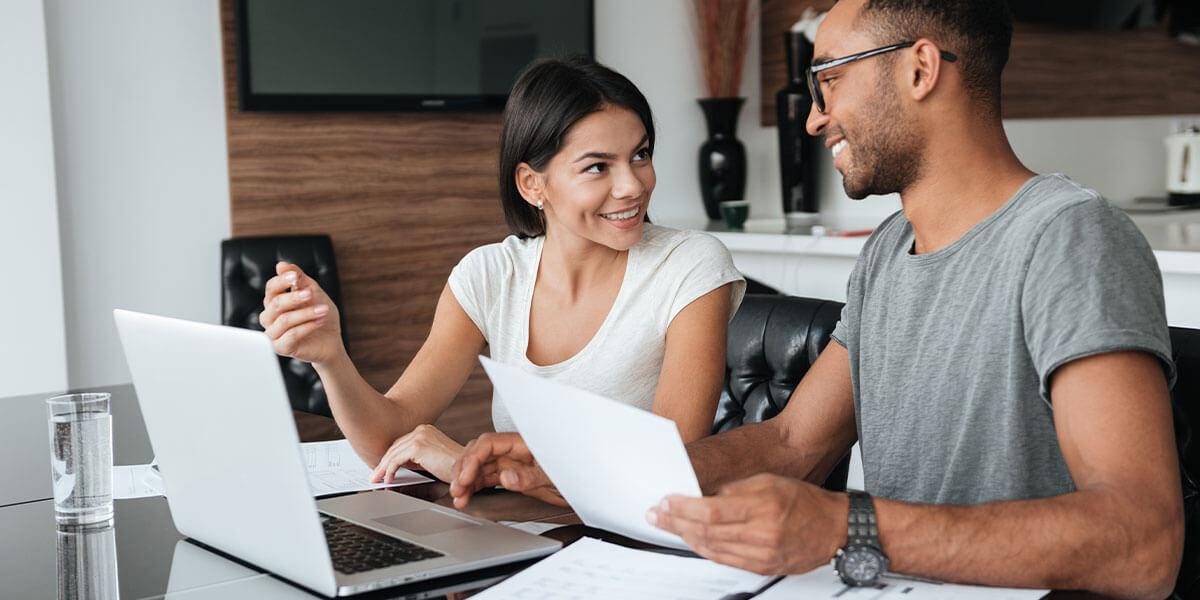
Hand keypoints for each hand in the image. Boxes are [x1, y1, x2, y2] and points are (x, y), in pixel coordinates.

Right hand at [259, 262, 342, 365]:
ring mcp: (274, 333)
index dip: (281, 281)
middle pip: (275, 303)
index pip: (271, 288)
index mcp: (275, 302)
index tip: (294, 276)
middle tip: (310, 293)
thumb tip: (281, 265)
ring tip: (323, 310)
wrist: (331, 340)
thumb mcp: (313, 292)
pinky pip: (291, 335)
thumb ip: (298, 278)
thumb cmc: (320, 314)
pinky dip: (307, 326)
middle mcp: (270, 317)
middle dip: (294, 297)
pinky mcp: (281, 348)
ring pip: (284, 320)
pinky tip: (320, 321)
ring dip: (306, 313)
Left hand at [370, 424, 463, 482]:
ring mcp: (419, 436)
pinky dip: (389, 471)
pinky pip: (396, 460)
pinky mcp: (417, 446)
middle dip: (383, 463)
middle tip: (375, 476)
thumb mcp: (431, 459)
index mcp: (425, 430)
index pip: (401, 444)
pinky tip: (388, 479)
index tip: (382, 469)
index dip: (389, 458)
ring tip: (377, 479)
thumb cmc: (453, 467)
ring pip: (393, 454)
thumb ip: (416, 458)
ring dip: (382, 468)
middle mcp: (422, 430)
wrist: (466, 470)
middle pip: (395, 447)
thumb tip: (400, 465)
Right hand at [449, 432, 565, 507]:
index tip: (465, 478)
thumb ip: (529, 477)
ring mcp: (511, 462)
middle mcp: (513, 451)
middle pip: (479, 453)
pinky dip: (474, 486)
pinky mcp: (510, 474)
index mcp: (522, 443)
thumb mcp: (553, 477)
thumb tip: (505, 477)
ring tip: (459, 497)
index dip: (473, 459)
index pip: (489, 444)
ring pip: (479, 466)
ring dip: (465, 480)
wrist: (585, 483)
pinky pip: (486, 477)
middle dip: (463, 469)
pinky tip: (466, 497)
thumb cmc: (574, 472)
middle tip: (457, 489)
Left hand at [645, 473, 847, 574]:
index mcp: (764, 506)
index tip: (666, 501)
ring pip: (712, 549)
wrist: (835, 529)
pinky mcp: (763, 567)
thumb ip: (736, 487)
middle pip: (707, 531)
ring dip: (685, 537)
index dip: (683, 508)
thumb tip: (705, 493)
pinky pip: (725, 560)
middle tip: (656, 515)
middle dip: (675, 523)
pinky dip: (704, 550)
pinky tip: (692, 540)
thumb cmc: (806, 501)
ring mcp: (762, 554)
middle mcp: (762, 533)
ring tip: (667, 526)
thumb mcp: (770, 480)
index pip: (711, 510)